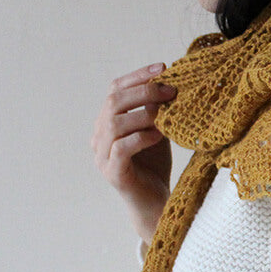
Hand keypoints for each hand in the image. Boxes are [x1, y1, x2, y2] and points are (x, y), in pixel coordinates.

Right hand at [91, 63, 176, 244]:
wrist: (156, 204)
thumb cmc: (155, 168)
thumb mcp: (157, 132)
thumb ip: (156, 111)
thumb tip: (171, 82)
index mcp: (107, 123)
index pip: (116, 89)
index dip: (138, 76)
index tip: (164, 67)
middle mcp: (99, 137)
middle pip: (113, 102)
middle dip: (144, 92)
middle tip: (171, 91)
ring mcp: (102, 156)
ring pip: (114, 123)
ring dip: (144, 113)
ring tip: (167, 112)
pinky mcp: (112, 173)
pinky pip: (122, 148)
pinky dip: (142, 137)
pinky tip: (160, 135)